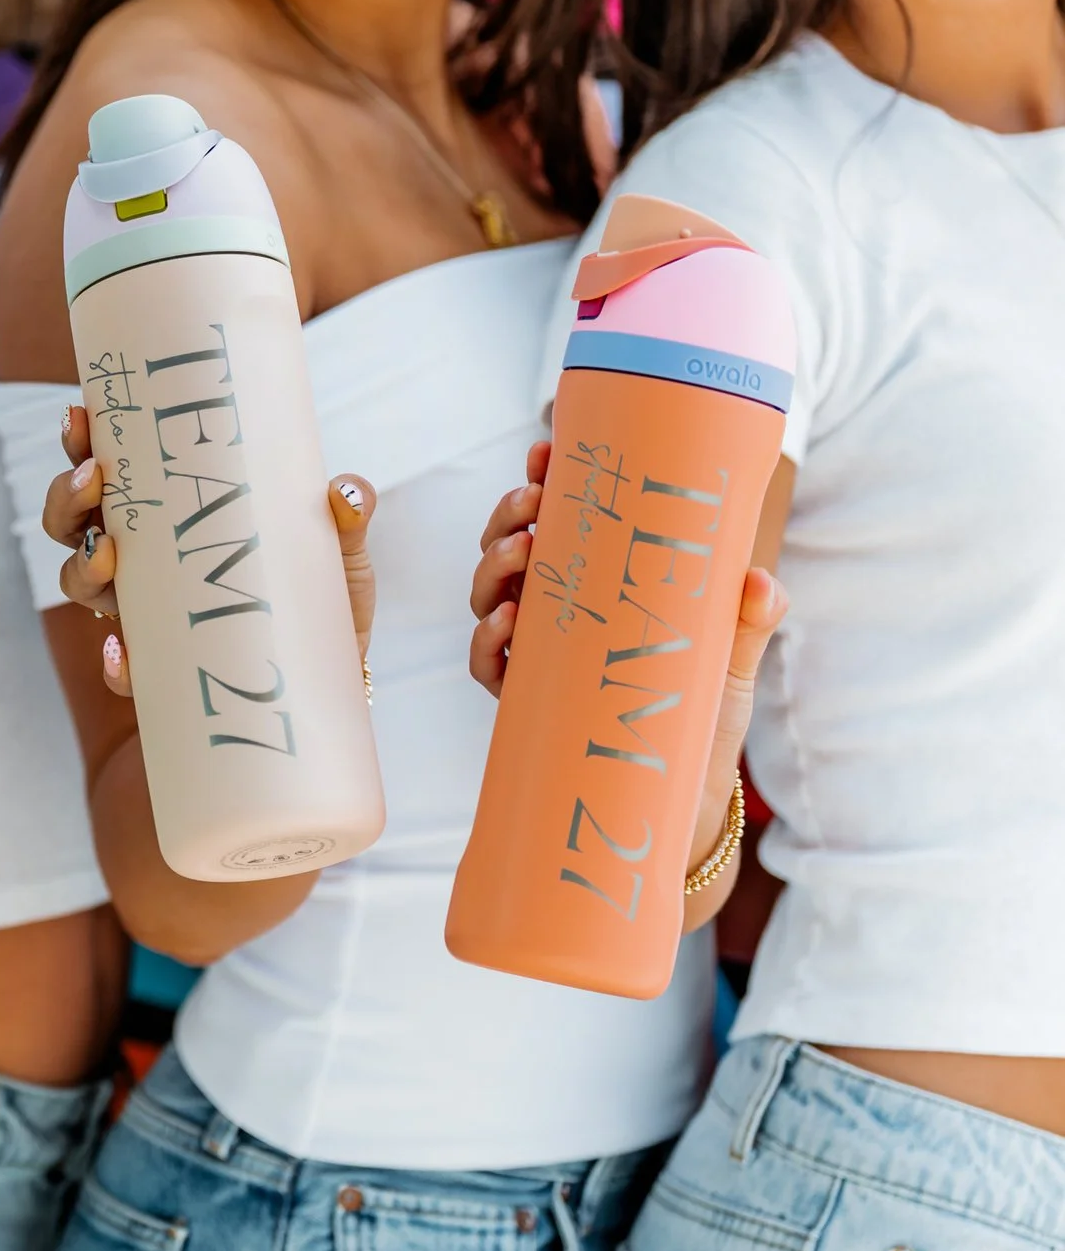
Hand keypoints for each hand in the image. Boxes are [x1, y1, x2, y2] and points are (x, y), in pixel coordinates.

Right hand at [43, 405, 375, 695]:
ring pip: (80, 583)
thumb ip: (347, 516)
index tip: (81, 417)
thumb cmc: (323, 601)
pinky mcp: (163, 671)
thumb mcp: (339, 550)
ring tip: (106, 553)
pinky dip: (118, 663)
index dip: (82, 444)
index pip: (110, 471)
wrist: (332, 681)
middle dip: (67, 497)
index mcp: (167, 518)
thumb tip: (344, 490)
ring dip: (80, 566)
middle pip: (71, 523)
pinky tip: (123, 652)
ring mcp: (146, 614)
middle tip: (94, 480)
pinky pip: (124, 670)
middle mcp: (142, 562)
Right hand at [469, 437, 788, 858]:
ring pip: (488, 596)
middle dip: (510, 516)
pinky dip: (488, 640)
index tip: (546, 449)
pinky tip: (507, 622)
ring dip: (493, 565)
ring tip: (521, 551)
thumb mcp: (731, 662)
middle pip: (512, 548)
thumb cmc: (700, 722)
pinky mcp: (525, 704)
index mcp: (596, 587)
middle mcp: (557, 616)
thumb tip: (762, 580)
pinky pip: (487, 665)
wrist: (683, 802)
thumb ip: (748, 620)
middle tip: (532, 500)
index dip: (545, 480)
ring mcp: (536, 657)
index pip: (561, 521)